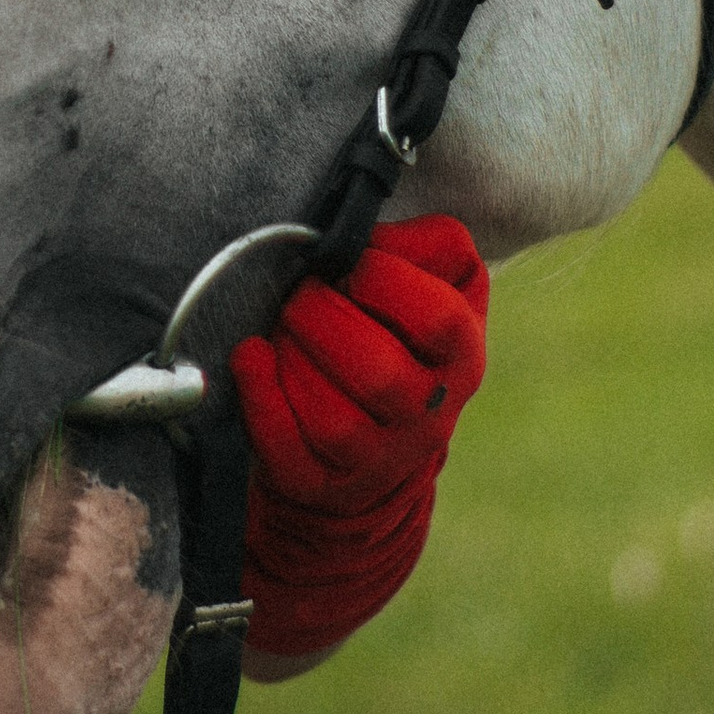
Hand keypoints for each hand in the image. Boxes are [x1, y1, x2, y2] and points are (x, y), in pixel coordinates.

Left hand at [230, 215, 488, 662]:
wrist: (379, 450)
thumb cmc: (403, 340)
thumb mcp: (442, 287)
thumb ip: (429, 246)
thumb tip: (373, 231)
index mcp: (461, 358)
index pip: (439, 322)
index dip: (388, 281)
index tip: (353, 262)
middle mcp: (426, 415)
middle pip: (378, 373)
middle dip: (324, 318)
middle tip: (303, 295)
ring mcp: (373, 458)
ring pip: (331, 418)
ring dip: (293, 358)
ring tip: (283, 328)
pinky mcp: (319, 482)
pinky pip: (286, 449)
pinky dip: (261, 398)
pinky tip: (252, 358)